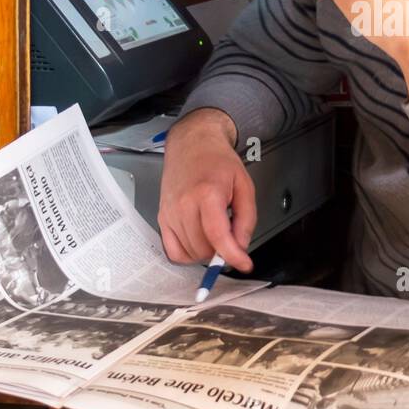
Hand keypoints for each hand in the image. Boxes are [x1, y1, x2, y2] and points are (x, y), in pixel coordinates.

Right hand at [157, 108, 255, 273]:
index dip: (232, 255)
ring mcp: (170, 212)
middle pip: (203, 248)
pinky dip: (188, 254)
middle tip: (231, 234)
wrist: (192, 144)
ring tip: (216, 230)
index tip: (244, 264)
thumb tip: (241, 246)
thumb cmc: (217, 161)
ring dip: (207, 252)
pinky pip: (173, 251)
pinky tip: (200, 241)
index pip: (217, 235)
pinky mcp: (162, 218)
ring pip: (190, 252)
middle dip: (222, 250)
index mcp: (207, 193)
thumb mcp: (244, 185)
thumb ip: (246, 219)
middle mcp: (183, 205)